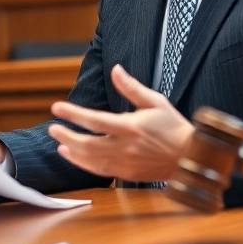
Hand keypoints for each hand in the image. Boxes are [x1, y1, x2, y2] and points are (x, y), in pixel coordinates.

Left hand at [47, 64, 193, 181]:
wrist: (189, 157)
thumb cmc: (173, 127)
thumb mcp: (155, 102)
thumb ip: (132, 88)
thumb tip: (115, 69)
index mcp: (131, 127)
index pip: (95, 120)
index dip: (73, 114)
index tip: (56, 108)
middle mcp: (125, 147)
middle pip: (87, 143)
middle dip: (67, 136)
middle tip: (53, 128)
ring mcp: (125, 163)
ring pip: (90, 159)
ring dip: (72, 151)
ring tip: (59, 142)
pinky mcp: (127, 174)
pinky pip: (99, 170)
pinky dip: (83, 164)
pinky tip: (72, 156)